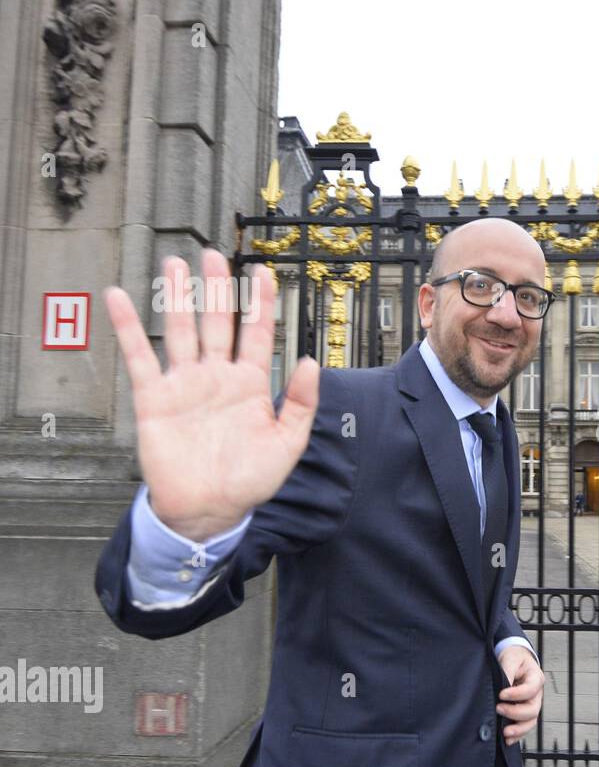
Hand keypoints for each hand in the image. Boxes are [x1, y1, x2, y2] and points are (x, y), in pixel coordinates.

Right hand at [105, 250, 319, 542]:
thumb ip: (302, 403)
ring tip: (176, 265)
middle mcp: (217, 377)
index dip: (260, 304)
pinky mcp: (155, 397)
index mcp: (251, 384)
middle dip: (217, 290)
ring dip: (178, 298)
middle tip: (214, 255)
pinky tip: (119, 298)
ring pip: (181, 330)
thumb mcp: (288, 444)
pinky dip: (127, 327)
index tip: (262, 273)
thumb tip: (311, 361)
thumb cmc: (249, 480)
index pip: (257, 334)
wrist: (208, 511)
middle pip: (217, 322)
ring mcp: (185, 384)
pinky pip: (139, 356)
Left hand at [496, 646, 543, 745]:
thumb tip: (501, 689)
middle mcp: (536, 694)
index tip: (501, 694)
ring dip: (518, 729)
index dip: (517, 694)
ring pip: (530, 721)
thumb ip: (507, 672)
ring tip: (505, 732)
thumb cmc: (514, 658)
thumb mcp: (510, 658)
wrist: (513, 659)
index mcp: (536, 678)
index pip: (530, 689)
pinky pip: (524, 727)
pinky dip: (517, 735)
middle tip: (499, 709)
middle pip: (533, 709)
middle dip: (515, 713)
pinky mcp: (523, 713)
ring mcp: (531, 705)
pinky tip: (507, 739)